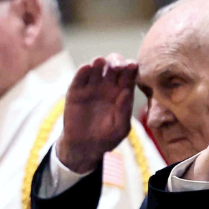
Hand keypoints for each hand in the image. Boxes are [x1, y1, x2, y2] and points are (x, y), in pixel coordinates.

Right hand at [56, 54, 137, 173]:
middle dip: (116, 61)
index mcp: (122, 91)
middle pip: (114, 65)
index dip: (131, 67)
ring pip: (96, 67)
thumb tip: (126, 92)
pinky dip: (82, 71)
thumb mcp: (120, 128)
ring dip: (99, 62)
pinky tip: (86, 68)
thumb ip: (125, 111)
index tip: (132, 66)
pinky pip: (79, 77)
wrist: (84, 147)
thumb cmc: (107, 138)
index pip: (129, 74)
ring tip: (100, 62)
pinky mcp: (76, 91)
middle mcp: (108, 85)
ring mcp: (91, 86)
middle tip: (117, 66)